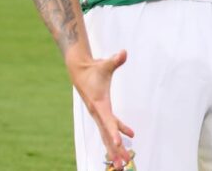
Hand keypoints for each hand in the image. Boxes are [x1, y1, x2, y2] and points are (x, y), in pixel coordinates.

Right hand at [67, 50, 134, 169]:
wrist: (80, 70)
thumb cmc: (94, 68)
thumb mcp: (105, 64)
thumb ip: (115, 60)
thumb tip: (124, 52)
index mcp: (100, 104)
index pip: (108, 121)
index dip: (113, 131)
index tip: (118, 142)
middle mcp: (98, 113)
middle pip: (107, 135)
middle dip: (115, 150)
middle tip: (123, 165)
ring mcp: (99, 114)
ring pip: (108, 134)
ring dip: (116, 147)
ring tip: (124, 162)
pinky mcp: (102, 111)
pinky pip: (112, 125)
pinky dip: (120, 132)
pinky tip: (131, 136)